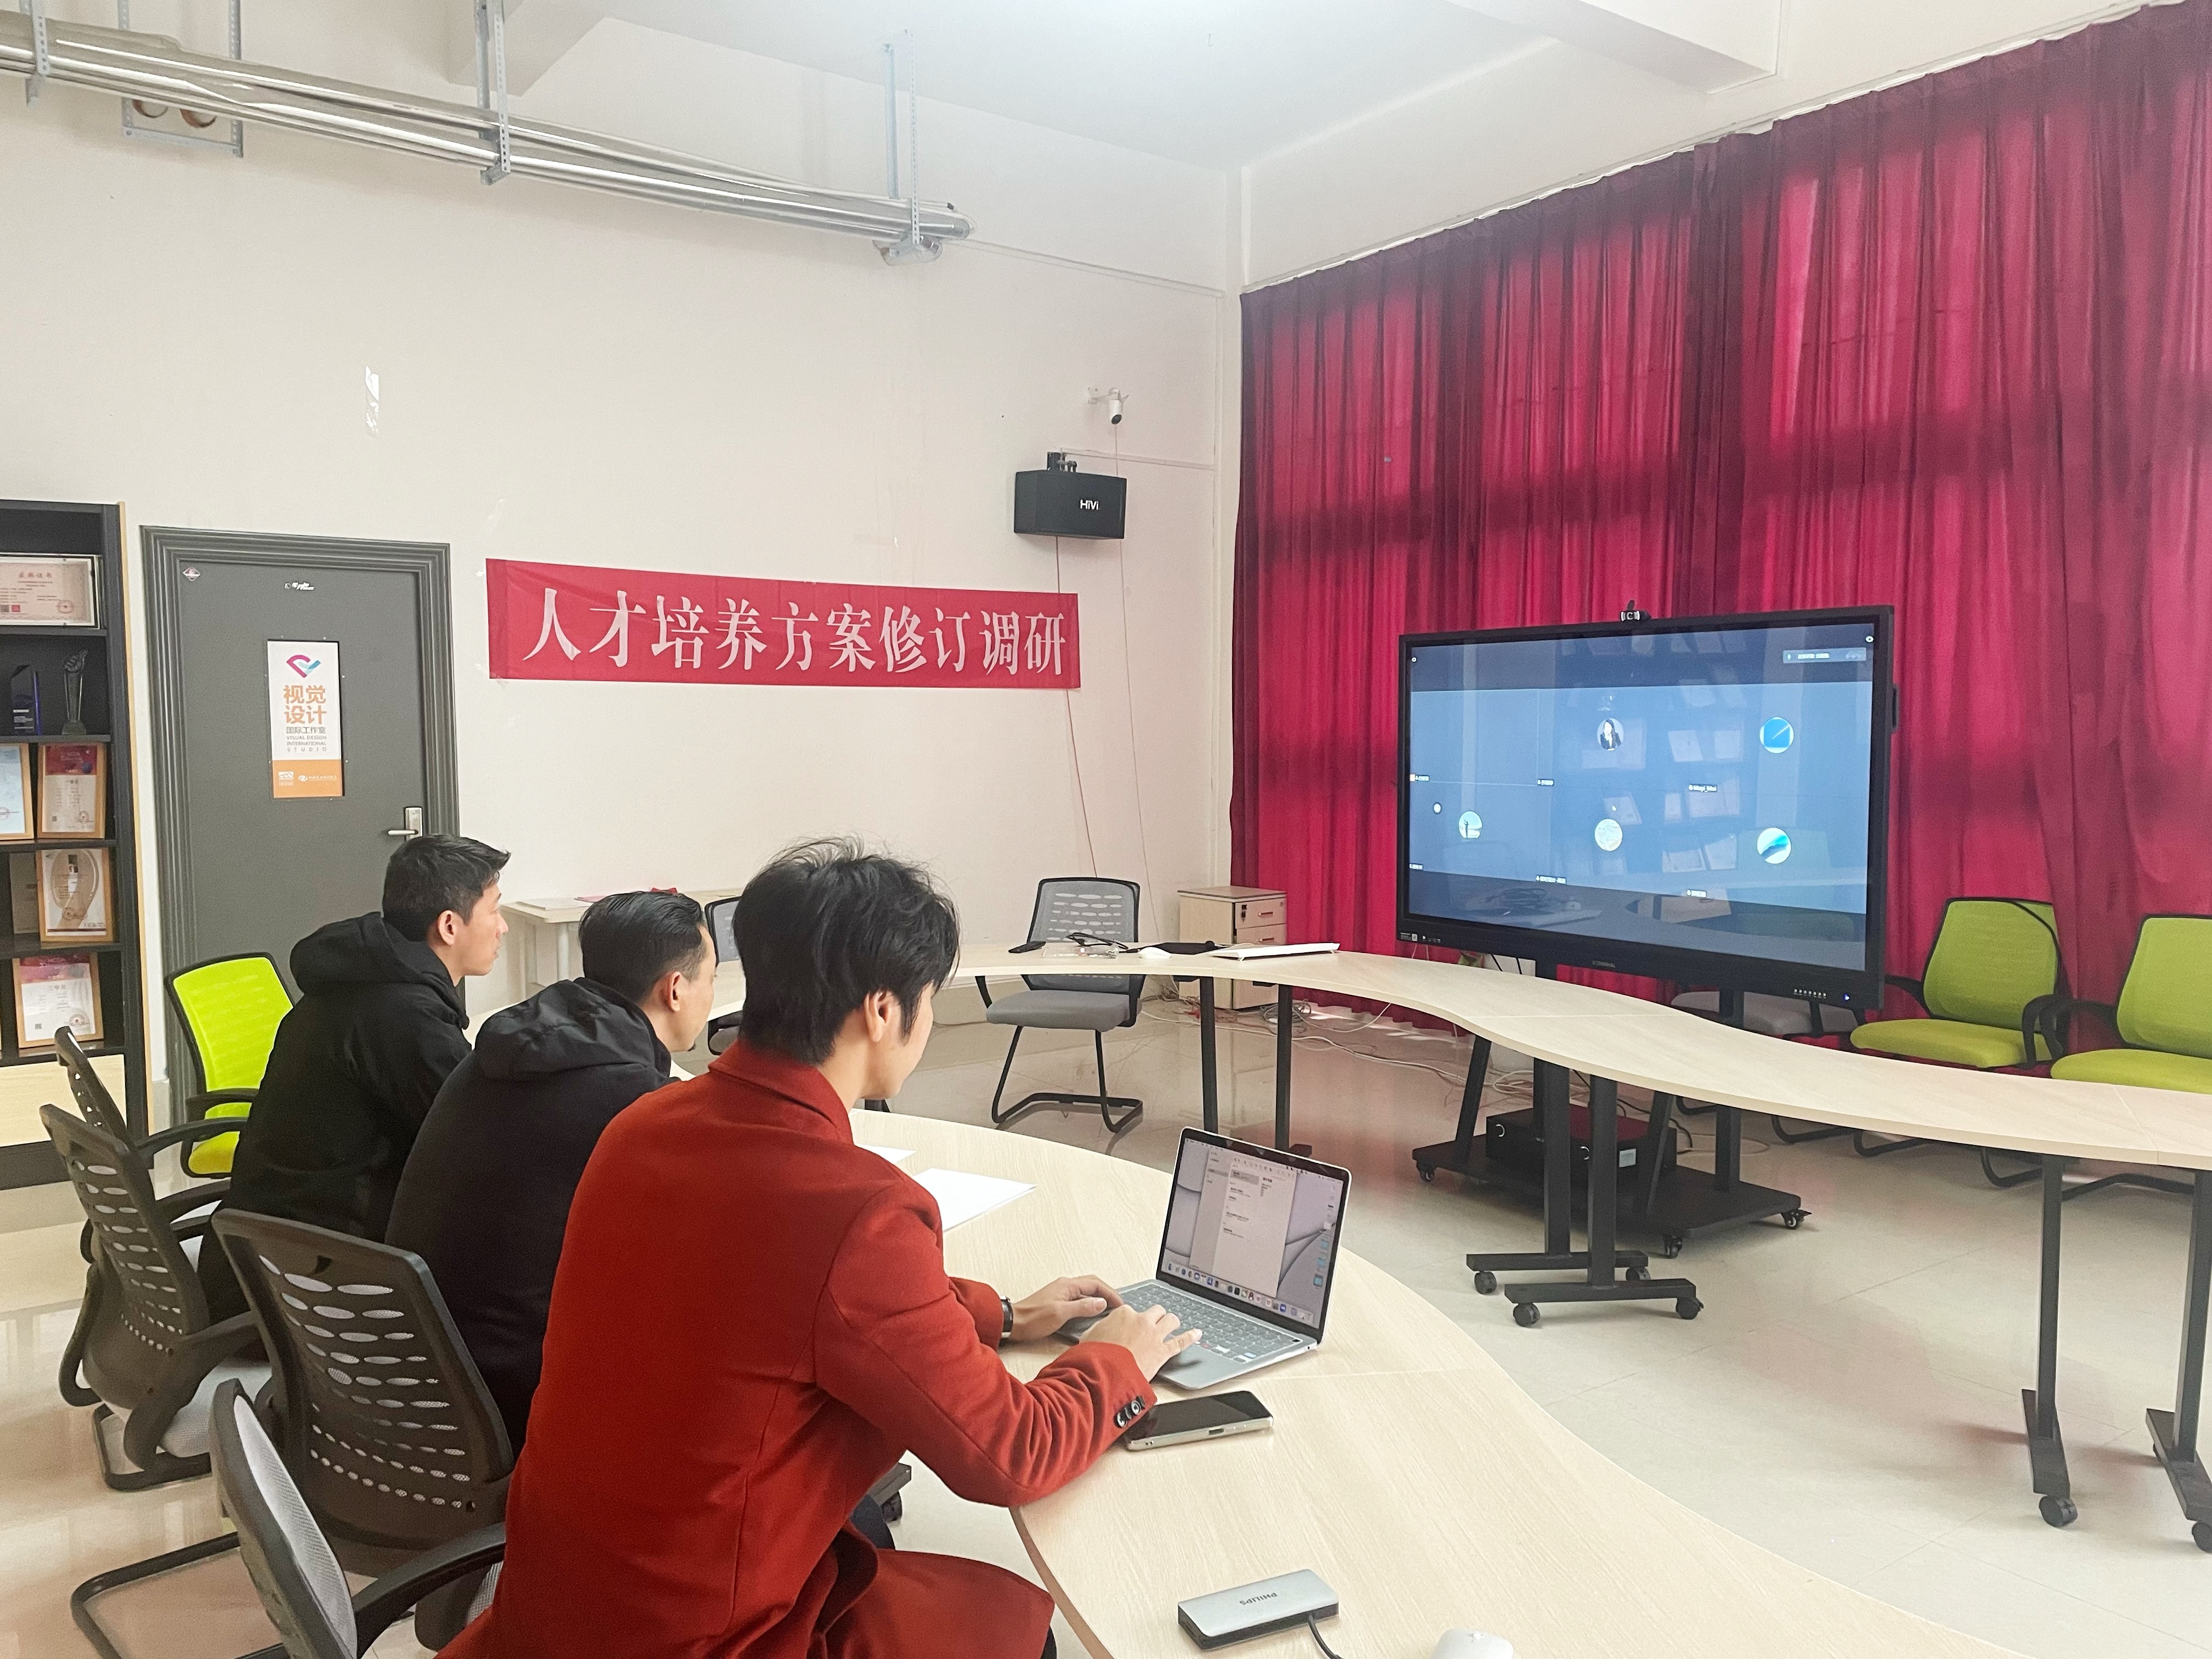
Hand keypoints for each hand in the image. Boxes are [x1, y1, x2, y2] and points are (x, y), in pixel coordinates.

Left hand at [1009, 1275, 1123, 1343]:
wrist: (1014, 1323)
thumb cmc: (1034, 1319)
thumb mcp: (1061, 1314)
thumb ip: (1082, 1307)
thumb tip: (1102, 1303)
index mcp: (1067, 1285)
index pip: (1095, 1284)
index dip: (1110, 1293)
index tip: (1121, 1304)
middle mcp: (1065, 1286)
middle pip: (1092, 1285)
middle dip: (1106, 1293)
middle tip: (1118, 1305)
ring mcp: (1061, 1293)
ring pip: (1085, 1292)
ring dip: (1098, 1298)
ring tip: (1109, 1309)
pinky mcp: (1057, 1302)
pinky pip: (1079, 1299)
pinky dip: (1089, 1304)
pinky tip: (1092, 1314)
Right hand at [1078, 1303, 1201, 1380]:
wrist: (1105, 1372)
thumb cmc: (1096, 1356)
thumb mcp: (1089, 1337)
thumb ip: (1098, 1330)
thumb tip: (1097, 1330)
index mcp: (1123, 1314)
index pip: (1131, 1311)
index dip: (1132, 1320)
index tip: (1131, 1325)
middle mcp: (1141, 1320)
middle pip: (1155, 1311)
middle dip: (1156, 1316)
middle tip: (1154, 1322)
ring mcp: (1154, 1335)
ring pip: (1170, 1320)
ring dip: (1172, 1322)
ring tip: (1173, 1323)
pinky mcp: (1162, 1351)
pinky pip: (1181, 1342)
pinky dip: (1190, 1337)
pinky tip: (1197, 1333)